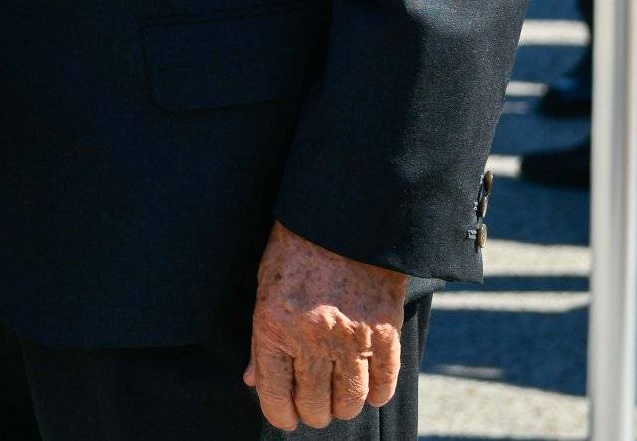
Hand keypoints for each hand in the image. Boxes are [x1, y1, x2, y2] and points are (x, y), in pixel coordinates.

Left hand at [246, 221, 407, 431]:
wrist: (342, 217)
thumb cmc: (295, 250)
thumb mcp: (265, 289)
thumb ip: (260, 340)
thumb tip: (252, 381)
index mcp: (273, 326)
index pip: (274, 394)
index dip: (280, 415)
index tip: (287, 419)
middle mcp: (310, 338)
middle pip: (313, 403)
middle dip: (313, 413)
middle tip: (315, 408)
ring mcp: (350, 336)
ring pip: (349, 399)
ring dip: (343, 406)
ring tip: (339, 400)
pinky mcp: (384, 330)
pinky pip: (384, 381)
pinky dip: (377, 393)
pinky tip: (369, 391)